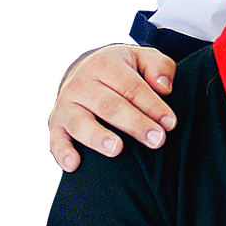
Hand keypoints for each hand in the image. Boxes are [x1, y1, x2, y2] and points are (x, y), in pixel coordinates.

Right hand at [50, 44, 177, 170]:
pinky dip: (62, 153)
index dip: (152, 105)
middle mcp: (81, 84)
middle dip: (134, 124)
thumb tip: (164, 88)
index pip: (131, 87)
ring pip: (81, 123)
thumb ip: (159, 67)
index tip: (170, 123)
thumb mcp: (143, 59)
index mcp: (104, 65)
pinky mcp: (56, 124)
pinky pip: (56, 140)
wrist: (86, 72)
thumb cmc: (124, 71)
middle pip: (109, 106)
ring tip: (116, 149)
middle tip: (156, 140)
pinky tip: (74, 165)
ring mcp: (66, 105)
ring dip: (98, 137)